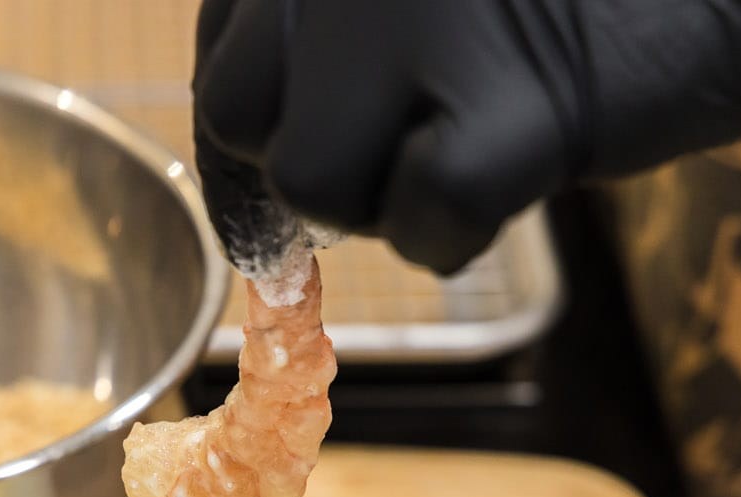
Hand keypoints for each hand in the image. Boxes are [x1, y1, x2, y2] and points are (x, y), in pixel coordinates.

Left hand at [194, 0, 740, 273]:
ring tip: (470, 146)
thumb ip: (319, 42)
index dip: (251, 133)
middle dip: (308, 168)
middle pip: (236, 119)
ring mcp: (422, 18)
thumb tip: (247, 171)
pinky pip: (423, 222)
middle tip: (402, 154)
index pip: (219, 57)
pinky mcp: (521, 103)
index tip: (287, 164)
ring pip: (310, 179)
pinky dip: (455, 232)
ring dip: (381, 202)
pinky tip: (514, 173)